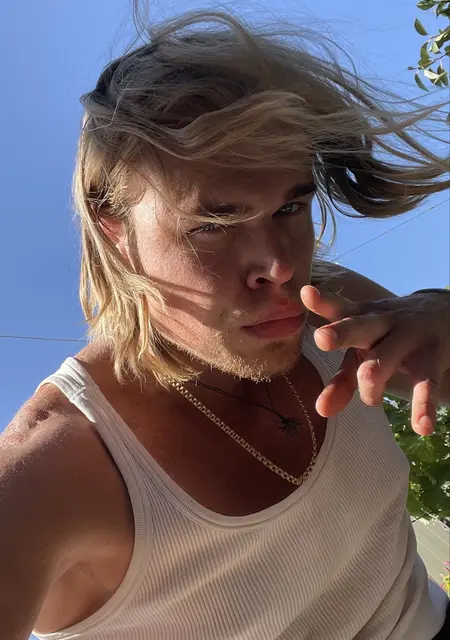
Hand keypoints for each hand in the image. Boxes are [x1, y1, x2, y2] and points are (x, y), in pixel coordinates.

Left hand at [301, 285, 449, 434]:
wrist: (442, 312)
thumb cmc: (388, 336)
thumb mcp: (364, 351)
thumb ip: (341, 381)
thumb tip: (321, 411)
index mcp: (360, 317)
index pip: (338, 308)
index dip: (322, 301)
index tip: (306, 293)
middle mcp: (381, 323)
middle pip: (359, 327)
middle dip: (340, 332)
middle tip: (322, 338)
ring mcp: (407, 338)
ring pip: (387, 356)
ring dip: (375, 374)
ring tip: (370, 400)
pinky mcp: (431, 357)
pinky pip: (426, 382)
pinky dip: (424, 405)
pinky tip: (422, 427)